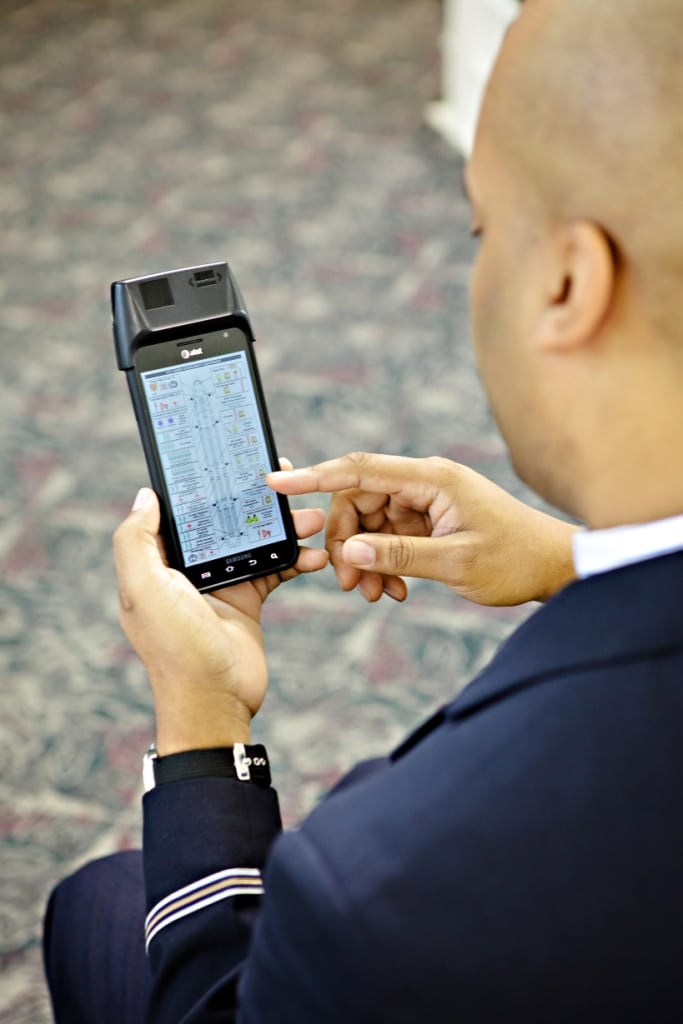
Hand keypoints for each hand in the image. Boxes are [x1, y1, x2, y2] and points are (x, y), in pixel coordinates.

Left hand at [113, 486, 327, 753]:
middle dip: (254, 500)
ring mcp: (220, 583)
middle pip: (224, 519)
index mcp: (158, 562)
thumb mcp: (144, 589)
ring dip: (285, 527)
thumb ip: (136, 540)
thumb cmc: (175, 648)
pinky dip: (297, 559)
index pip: (179, 511)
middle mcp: (188, 569)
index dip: (202, 485)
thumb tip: (146, 496)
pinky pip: (276, 569)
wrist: (214, 701)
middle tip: (284, 481)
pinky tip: (317, 554)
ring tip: (313, 518)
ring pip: (255, 540)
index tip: (229, 460)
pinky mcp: (248, 600)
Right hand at [268, 452, 577, 605]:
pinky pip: (390, 538)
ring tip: (377, 596)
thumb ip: (399, 555)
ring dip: (366, 559)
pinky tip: (396, 591)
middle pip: (359, 501)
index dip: (314, 475)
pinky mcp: (431, 521)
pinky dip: (385, 564)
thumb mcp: (456, 564)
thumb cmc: (516, 560)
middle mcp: (426, 483)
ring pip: (371, 523)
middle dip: (346, 542)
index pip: (359, 469)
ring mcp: (427, 502)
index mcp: (432, 479)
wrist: (555, 568)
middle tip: (350, 585)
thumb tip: (348, 549)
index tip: (276, 481)